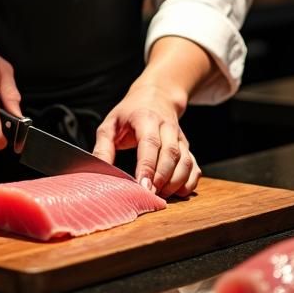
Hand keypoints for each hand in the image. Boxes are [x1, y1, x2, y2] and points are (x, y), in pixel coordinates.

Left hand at [92, 84, 199, 198]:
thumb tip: (99, 172)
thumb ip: (103, 148)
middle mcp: (166, 127)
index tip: (143, 186)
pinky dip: (189, 182)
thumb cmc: (130, 113)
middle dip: (161, 179)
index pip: (149, 143)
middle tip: (150, 196)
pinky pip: (194, 167)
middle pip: (170, 154)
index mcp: (145, 118)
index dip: (147, 166)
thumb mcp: (110, 124)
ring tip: (161, 196)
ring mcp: (179, 137)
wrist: (157, 96)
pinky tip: (178, 192)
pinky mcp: (187, 147)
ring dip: (175, 182)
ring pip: (185, 161)